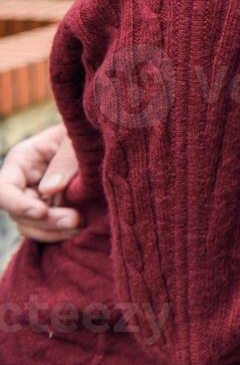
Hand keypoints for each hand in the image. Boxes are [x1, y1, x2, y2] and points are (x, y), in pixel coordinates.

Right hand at [0, 123, 82, 242]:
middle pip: (18, 213)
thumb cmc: (89, 130)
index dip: (18, 205)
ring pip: (30, 226)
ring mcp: (36, 197)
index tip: (43, 211)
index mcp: (23, 160)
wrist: (104, 137)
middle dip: (45, 221)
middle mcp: (24, 181)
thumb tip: (48, 190)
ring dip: (53, 231)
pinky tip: (79, 230)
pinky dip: (59, 233)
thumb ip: (64, 161)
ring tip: (80, 226)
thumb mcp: (77, 138)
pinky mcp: (52, 208)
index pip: (4, 189)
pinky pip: (46, 229)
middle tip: (76, 221)